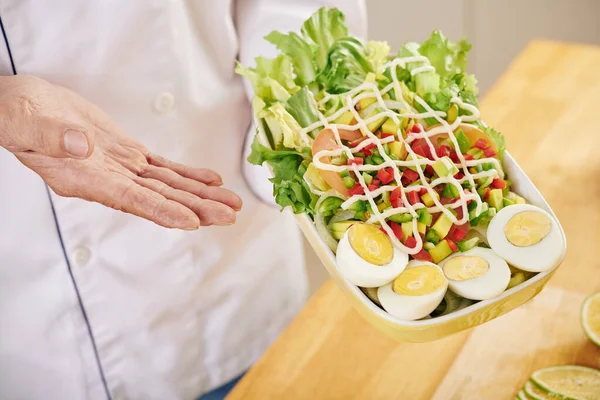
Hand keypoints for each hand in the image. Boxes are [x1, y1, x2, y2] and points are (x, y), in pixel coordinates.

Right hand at [0, 75, 241, 228]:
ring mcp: (120, 168)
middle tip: (228, 215)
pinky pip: (162, 167)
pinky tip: (210, 180)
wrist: (24, 106)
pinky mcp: (127, 153)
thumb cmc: (17, 115)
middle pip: (159, 198)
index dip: (162, 211)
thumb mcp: (25, 122)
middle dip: (195, 207)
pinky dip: (187, 174)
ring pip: (167, 185)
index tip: (192, 222)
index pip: (130, 200)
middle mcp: (107, 180)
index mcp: (83, 179)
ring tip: (230, 203)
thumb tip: (82, 146)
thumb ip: (50, 137)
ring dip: (200, 194)